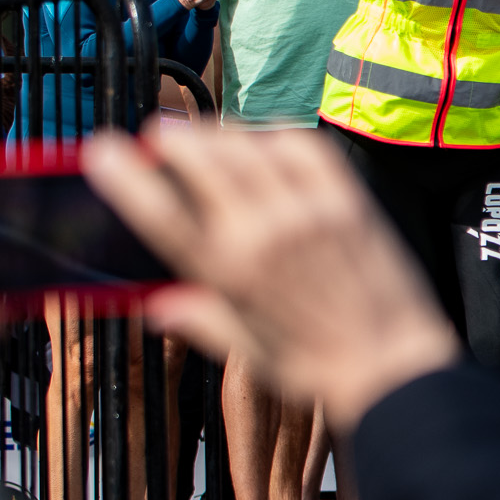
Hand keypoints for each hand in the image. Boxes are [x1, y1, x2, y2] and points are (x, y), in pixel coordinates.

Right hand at [83, 128, 461, 430]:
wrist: (393, 365)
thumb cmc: (320, 366)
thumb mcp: (250, 352)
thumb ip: (201, 321)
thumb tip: (157, 309)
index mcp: (228, 275)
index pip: (161, 212)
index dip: (127, 176)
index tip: (105, 151)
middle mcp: (264, 234)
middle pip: (203, 162)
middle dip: (175, 139)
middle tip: (162, 132)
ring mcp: (308, 213)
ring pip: (249, 146)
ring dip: (220, 132)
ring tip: (207, 134)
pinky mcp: (348, 202)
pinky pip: (304, 147)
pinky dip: (277, 134)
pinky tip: (266, 139)